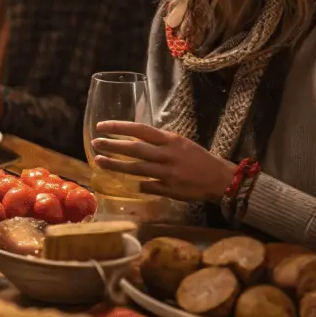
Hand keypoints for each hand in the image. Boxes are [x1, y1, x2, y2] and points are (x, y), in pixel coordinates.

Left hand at [91, 121, 235, 202]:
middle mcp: (167, 155)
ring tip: (99, 161)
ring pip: (136, 169)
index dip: (119, 127)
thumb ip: (159, 141)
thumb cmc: (199, 158)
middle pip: (134, 149)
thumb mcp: (180, 143)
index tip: (101, 126)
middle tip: (95, 143)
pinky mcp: (168, 190)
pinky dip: (135, 183)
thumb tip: (135, 137)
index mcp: (170, 140)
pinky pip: (146, 186)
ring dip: (116, 165)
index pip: (140, 130)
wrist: (220, 179)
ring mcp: (167, 174)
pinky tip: (123, 182)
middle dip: (112, 145)